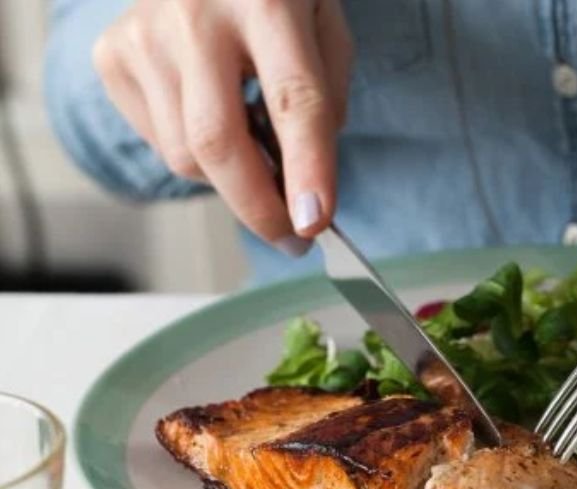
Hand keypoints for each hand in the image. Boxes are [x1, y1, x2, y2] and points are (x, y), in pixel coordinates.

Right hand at [92, 0, 352, 254]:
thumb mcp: (324, 27)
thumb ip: (325, 98)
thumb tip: (306, 186)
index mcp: (267, 1)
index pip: (293, 100)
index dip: (306, 169)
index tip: (314, 222)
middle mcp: (195, 16)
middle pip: (217, 142)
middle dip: (258, 208)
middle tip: (293, 238)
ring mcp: (144, 35)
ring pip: (185, 156)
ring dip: (231, 179)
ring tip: (258, 150)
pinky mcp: (112, 55)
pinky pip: (159, 143)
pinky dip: (196, 154)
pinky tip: (214, 116)